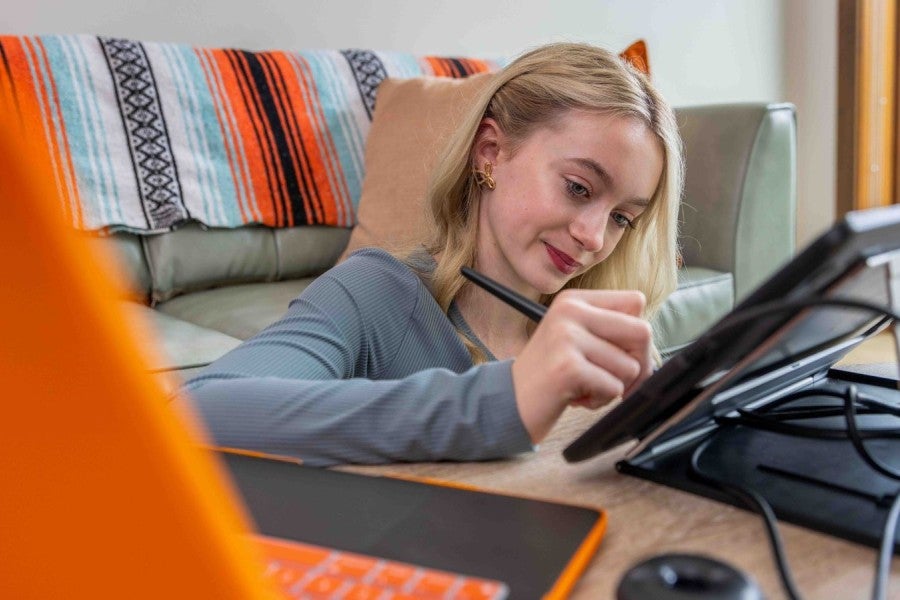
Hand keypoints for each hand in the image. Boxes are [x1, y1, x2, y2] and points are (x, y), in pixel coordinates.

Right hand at [510, 289, 653, 442]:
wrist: (507, 401)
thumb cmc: (549, 375)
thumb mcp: (575, 339)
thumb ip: (610, 332)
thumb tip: (652, 349)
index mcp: (574, 300)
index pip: (635, 301)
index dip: (637, 334)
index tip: (622, 355)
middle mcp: (570, 311)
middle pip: (641, 332)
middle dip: (638, 364)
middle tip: (614, 380)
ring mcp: (566, 337)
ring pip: (630, 366)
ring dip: (614, 387)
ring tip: (585, 388)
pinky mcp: (567, 367)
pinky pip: (613, 387)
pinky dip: (601, 401)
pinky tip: (577, 398)